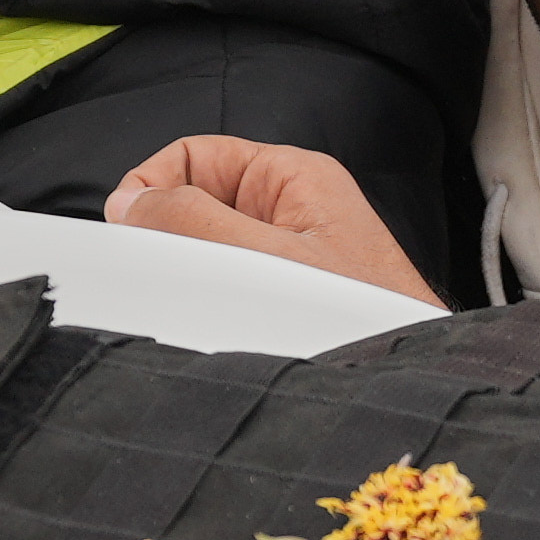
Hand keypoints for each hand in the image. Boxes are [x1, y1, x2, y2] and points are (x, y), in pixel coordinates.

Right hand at [102, 135, 438, 300]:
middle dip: (173, 237)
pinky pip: (233, 288)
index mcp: (292, 177)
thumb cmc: (361, 320)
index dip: (152, 185)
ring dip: (194, 278)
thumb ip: (191, 221)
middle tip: (163, 276)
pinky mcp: (295, 296)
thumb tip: (130, 203)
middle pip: (199, 202)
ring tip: (203, 308)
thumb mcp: (261, 259)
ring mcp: (294, 254)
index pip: (194, 156)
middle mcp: (293, 209)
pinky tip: (219, 329)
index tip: (127, 228)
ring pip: (213, 250)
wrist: (411, 382)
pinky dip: (214, 306)